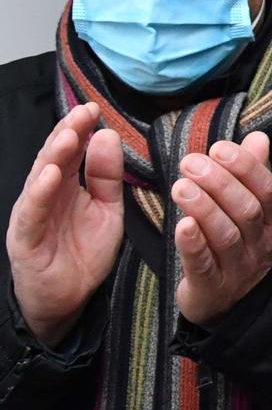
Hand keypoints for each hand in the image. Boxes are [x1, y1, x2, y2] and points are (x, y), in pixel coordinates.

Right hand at [6, 104, 123, 345]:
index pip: (70, 151)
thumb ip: (107, 176)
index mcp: (65, 187)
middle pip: (53, 158)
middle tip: (84, 112)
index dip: (79, 129)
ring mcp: (32, 215)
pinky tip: (53, 174)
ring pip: (40, 180)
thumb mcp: (106, 210)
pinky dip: (42, 191)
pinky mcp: (25, 238)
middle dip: (67, 133)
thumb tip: (106, 135)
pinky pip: (33, 211)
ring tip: (69, 135)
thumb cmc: (84, 253)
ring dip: (53, 156)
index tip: (95, 109)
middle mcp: (45, 196)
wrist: (68, 300)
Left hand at [171, 133, 271, 326]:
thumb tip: (258, 137)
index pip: (267, 190)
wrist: (232, 307)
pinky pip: (204, 265)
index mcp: (269, 221)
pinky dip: (193, 244)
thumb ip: (252, 174)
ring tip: (180, 187)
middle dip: (219, 183)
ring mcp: (237, 268)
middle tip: (190, 162)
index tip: (219, 148)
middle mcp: (258, 244)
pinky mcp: (212, 287)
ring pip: (226, 235)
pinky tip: (181, 225)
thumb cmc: (236, 248)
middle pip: (246, 210)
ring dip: (204, 208)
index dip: (245, 167)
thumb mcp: (250, 212)